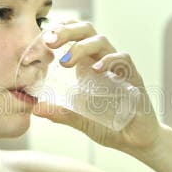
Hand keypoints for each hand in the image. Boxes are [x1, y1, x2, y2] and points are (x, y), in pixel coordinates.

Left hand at [32, 19, 162, 153]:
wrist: (135, 141)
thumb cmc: (109, 125)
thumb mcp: (79, 119)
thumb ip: (60, 112)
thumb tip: (35, 109)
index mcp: (88, 65)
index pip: (75, 35)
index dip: (60, 29)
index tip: (43, 37)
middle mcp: (102, 61)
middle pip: (87, 31)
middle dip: (67, 31)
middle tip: (50, 41)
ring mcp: (119, 68)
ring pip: (102, 41)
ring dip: (82, 47)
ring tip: (65, 62)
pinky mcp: (134, 77)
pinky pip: (123, 59)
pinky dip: (109, 61)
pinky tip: (96, 70)